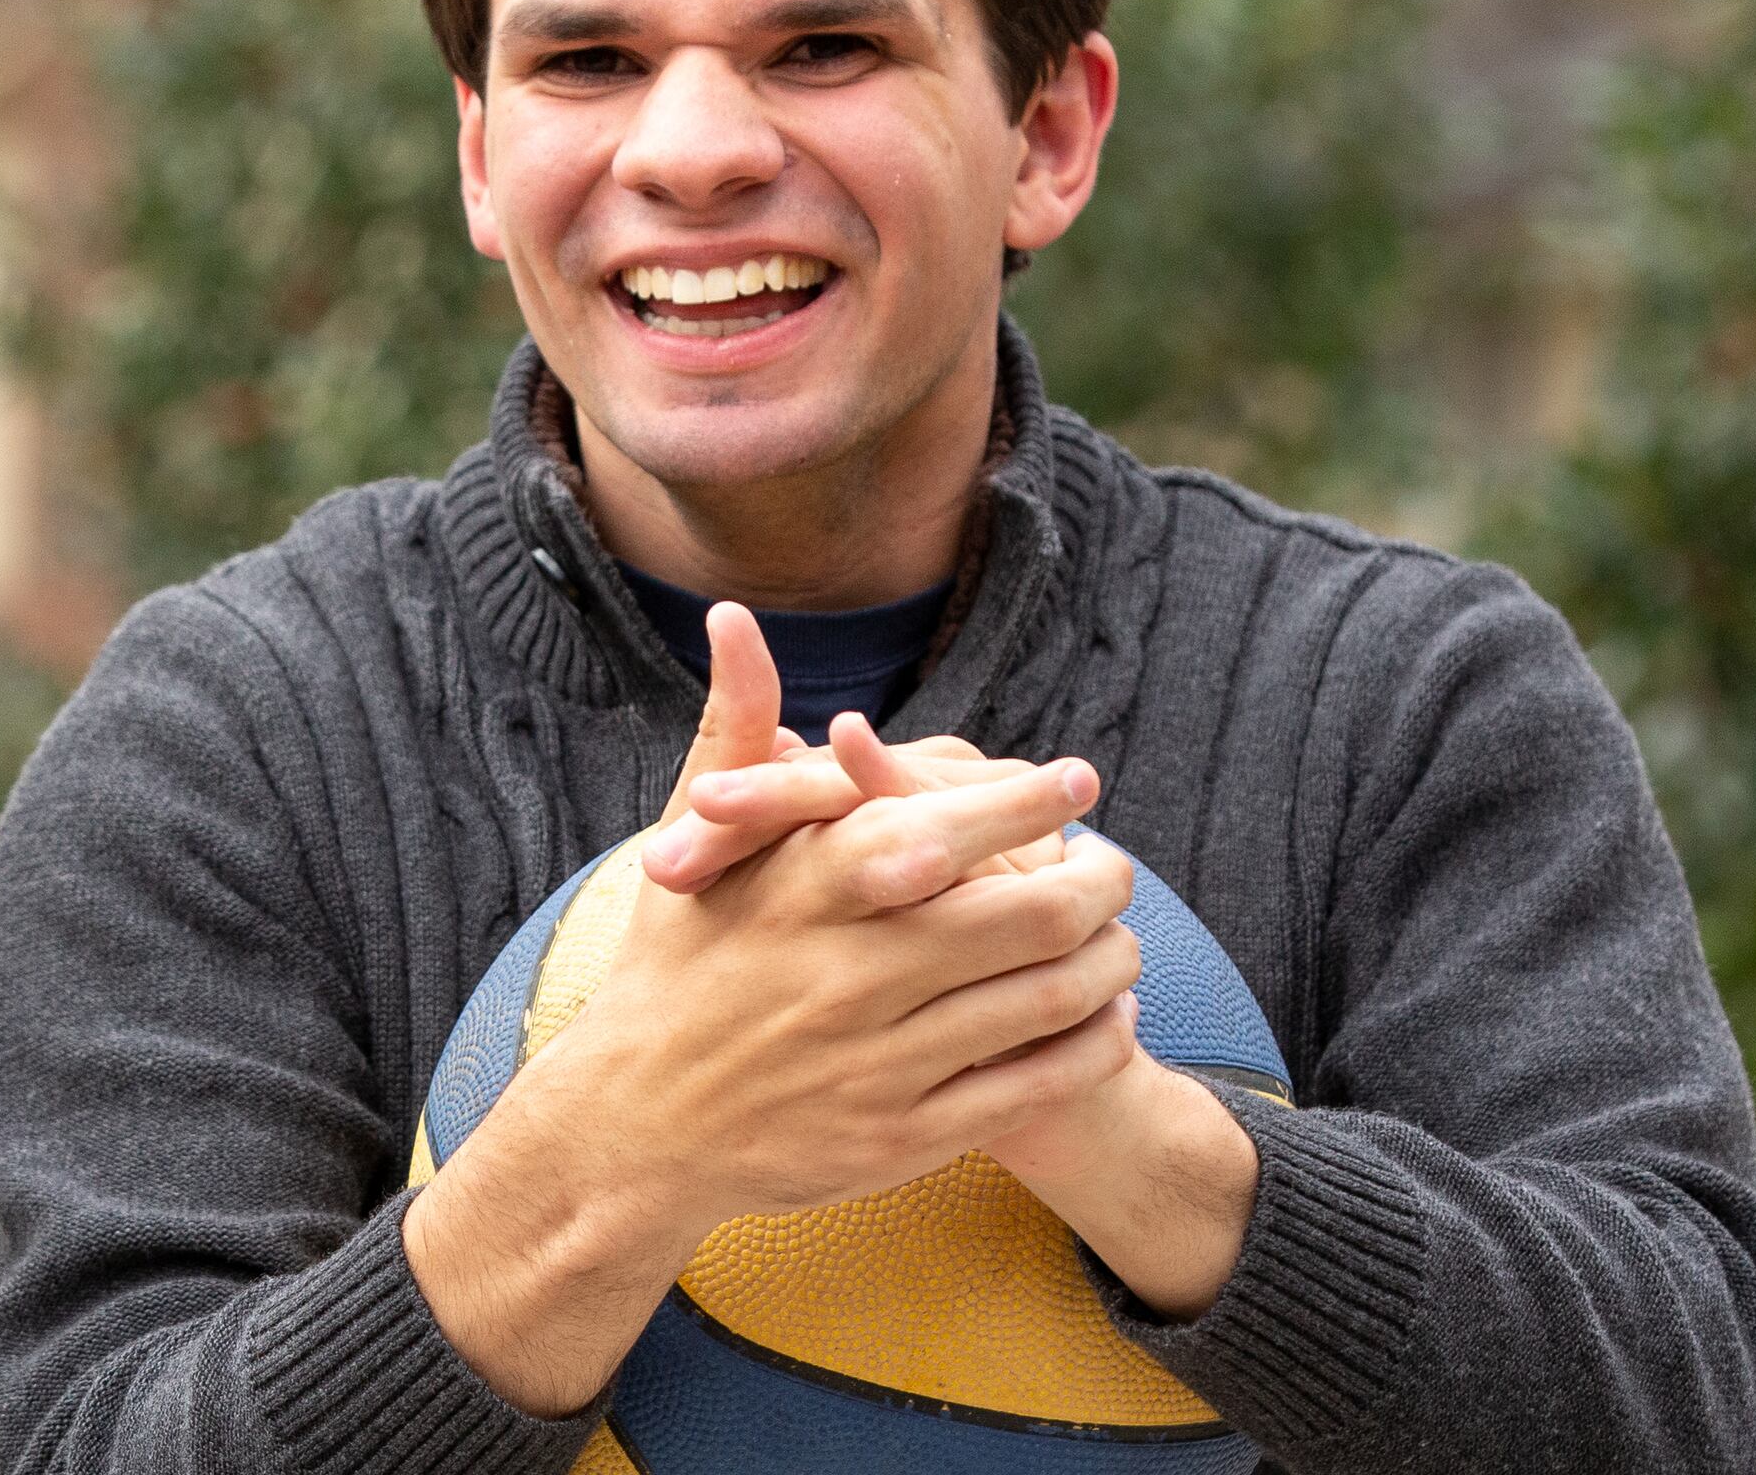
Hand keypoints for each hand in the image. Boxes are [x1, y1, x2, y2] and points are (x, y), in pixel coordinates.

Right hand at [402, 603, 1140, 1413]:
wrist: (634, 1128)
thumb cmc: (676, 964)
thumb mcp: (698, 844)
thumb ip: (738, 731)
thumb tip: (732, 618)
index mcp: (811, 886)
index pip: (952, 824)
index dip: (1034, 801)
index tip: (1078, 782)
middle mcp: (853, 971)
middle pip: (1032, 913)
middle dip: (1098, 883)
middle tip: (1116, 868)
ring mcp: (882, 1061)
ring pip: (1047, 1000)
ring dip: (1108, 962)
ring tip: (1121, 938)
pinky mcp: (901, 1137)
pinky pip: (1033, 1086)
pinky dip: (1089, 1044)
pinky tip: (1105, 1018)